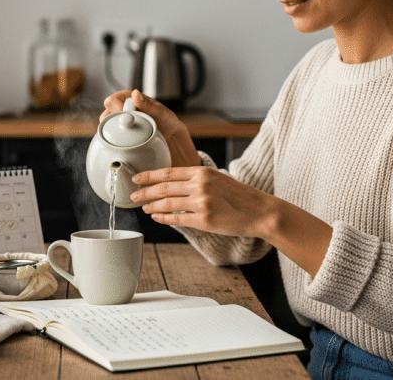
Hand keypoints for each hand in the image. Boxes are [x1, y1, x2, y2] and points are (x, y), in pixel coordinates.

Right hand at [101, 89, 184, 136]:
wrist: (170, 135)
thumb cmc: (165, 119)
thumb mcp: (159, 111)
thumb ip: (146, 104)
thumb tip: (135, 94)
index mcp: (128, 98)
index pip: (112, 101)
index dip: (116, 109)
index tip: (127, 117)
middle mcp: (121, 109)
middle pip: (106, 115)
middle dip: (113, 122)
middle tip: (128, 128)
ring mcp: (120, 122)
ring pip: (106, 127)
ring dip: (115, 132)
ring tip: (130, 135)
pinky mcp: (121, 134)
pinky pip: (112, 137)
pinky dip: (117, 140)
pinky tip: (126, 143)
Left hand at [130, 166, 278, 238]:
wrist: (259, 211)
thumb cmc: (239, 196)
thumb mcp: (217, 179)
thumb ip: (196, 179)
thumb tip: (171, 184)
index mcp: (202, 172)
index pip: (168, 172)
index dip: (149, 175)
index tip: (136, 178)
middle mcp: (200, 185)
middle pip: (163, 187)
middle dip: (144, 192)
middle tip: (133, 196)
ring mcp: (202, 203)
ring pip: (167, 203)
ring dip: (151, 205)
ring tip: (143, 207)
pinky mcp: (204, 220)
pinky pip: (177, 219)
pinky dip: (163, 218)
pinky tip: (156, 217)